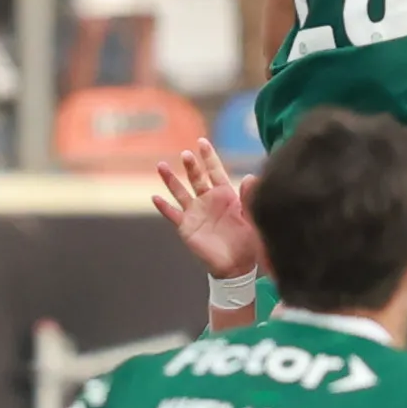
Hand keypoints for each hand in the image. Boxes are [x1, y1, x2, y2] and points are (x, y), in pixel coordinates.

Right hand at [151, 141, 261, 278]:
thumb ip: (249, 197)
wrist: (237, 265)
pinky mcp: (186, 226)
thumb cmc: (248, 240)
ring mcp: (195, 212)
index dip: (209, 157)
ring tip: (161, 166)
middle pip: (196, 178)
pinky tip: (155, 197)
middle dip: (191, 165)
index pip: (214, 171)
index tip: (202, 142)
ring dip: (171, 179)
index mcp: (224, 195)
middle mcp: (207, 200)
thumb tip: (251, 176)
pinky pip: (173, 214)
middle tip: (186, 154)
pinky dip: (163, 207)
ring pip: (180, 192)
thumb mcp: (252, 217)